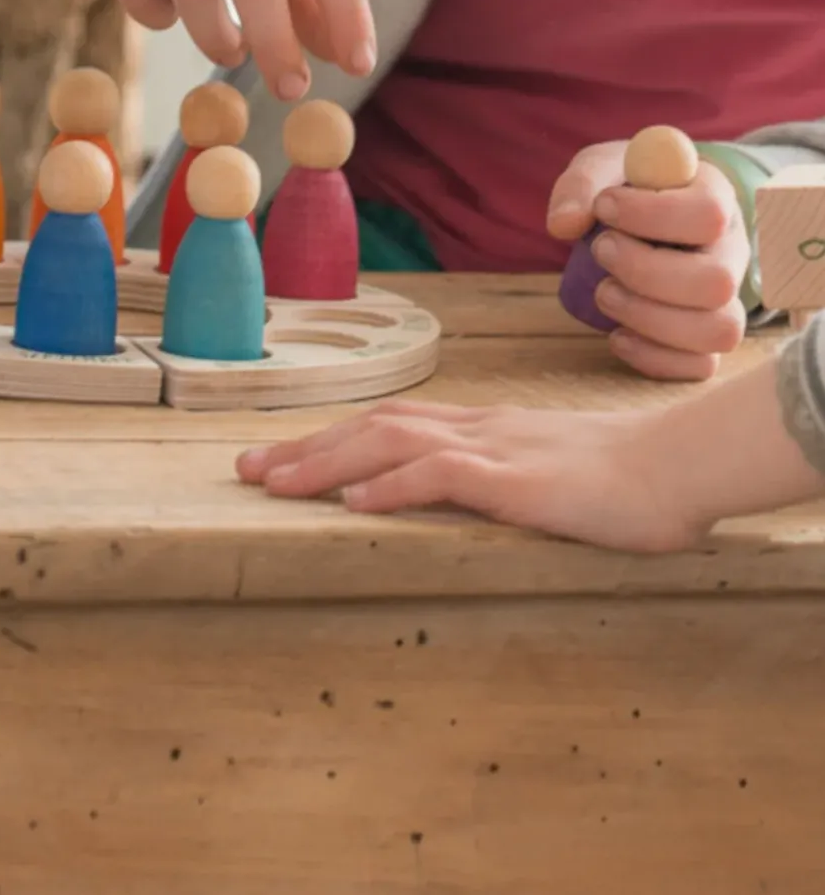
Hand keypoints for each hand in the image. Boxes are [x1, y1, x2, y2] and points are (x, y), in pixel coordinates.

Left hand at [234, 399, 707, 552]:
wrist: (678, 467)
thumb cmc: (617, 476)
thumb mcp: (538, 472)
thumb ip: (492, 477)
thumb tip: (443, 492)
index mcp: (477, 428)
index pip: (385, 423)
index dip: (327, 438)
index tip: (277, 458)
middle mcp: (473, 429)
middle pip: (372, 426)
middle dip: (305, 448)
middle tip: (245, 472)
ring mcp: (494, 450)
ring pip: (392, 442)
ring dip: (328, 461)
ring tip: (276, 484)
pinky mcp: (519, 481)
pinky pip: (446, 475)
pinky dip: (395, 485)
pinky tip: (357, 501)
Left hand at [546, 141, 748, 379]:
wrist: (638, 217)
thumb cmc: (626, 189)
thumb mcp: (602, 168)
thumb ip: (583, 184)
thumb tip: (564, 225)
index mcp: (715, 200)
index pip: (709, 212)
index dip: (652, 214)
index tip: (605, 205)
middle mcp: (731, 252)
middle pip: (716, 281)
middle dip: (644, 272)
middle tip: (600, 250)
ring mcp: (723, 299)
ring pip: (718, 330)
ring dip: (649, 318)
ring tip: (604, 292)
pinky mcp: (704, 335)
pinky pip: (701, 365)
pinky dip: (655, 358)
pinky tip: (617, 335)